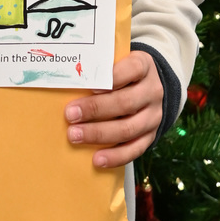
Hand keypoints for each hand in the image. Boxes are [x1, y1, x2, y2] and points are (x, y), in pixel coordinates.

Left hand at [64, 51, 162, 168]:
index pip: (133, 68)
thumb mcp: (116, 61)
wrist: (147, 87)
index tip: (90, 85)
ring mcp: (153, 115)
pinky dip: (115, 156)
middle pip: (125, 102)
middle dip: (95, 109)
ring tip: (75, 136)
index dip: (113, 77)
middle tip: (70, 114)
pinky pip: (135, 149)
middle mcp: (152, 91)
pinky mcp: (150, 135)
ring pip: (128, 128)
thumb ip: (98, 66)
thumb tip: (66, 74)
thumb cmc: (122, 73)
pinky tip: (97, 159)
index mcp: (144, 66)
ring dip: (99, 134)